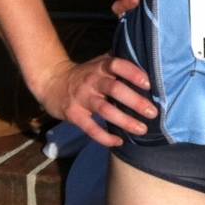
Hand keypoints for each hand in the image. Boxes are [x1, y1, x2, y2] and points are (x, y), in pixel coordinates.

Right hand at [34, 54, 156, 147]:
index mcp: (101, 67)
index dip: (133, 73)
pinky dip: (104, 137)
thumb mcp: (100, 63)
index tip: (148, 83)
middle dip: (135, 101)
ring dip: (125, 121)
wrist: (52, 82)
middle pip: (115, 89)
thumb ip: (120, 64)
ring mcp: (82, 98)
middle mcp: (92, 81)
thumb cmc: (86, 74)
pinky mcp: (74, 114)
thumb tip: (151, 65)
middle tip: (153, 112)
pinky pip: (90, 128)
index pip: (117, 65)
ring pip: (105, 109)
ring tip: (142, 129)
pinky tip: (119, 141)